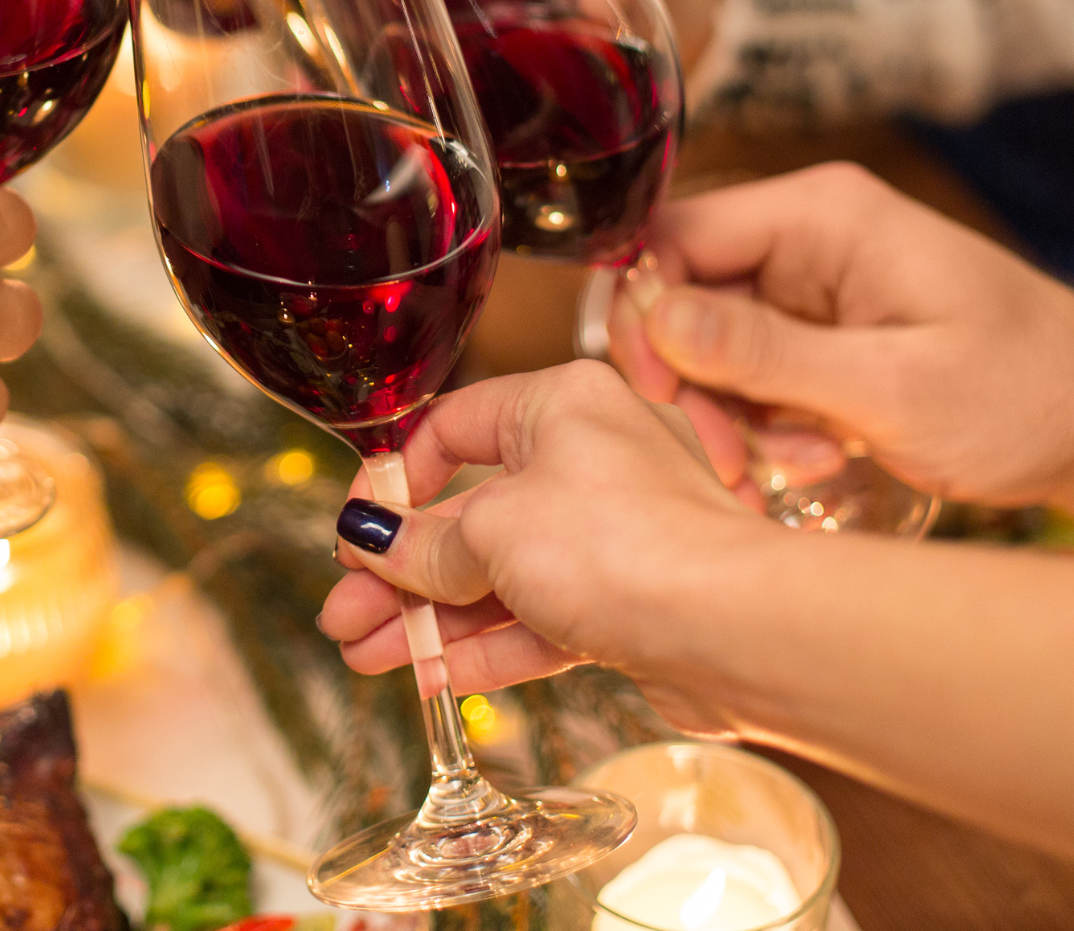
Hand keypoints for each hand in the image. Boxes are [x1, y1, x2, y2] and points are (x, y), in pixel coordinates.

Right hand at [318, 363, 764, 732]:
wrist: (736, 632)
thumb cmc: (624, 545)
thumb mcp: (492, 532)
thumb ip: (423, 545)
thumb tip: (371, 540)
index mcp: (560, 405)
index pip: (453, 428)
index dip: (393, 481)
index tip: (355, 530)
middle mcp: (590, 460)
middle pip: (469, 514)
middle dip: (400, 571)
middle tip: (344, 610)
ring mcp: (612, 536)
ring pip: (499, 575)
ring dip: (430, 618)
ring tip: (365, 655)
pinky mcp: (628, 604)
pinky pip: (538, 618)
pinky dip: (484, 647)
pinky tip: (429, 677)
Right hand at [609, 164, 1073, 509]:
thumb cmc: (1026, 395)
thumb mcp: (892, 387)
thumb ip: (766, 353)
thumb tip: (653, 318)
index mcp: (820, 215)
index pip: (674, 235)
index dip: (646, 311)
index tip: (663, 392)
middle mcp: (803, 235)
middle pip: (680, 293)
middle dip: (691, 381)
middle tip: (726, 455)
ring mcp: (807, 282)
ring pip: (704, 342)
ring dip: (729, 414)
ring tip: (791, 465)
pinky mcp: (814, 329)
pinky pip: (745, 370)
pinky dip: (760, 423)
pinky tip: (812, 456)